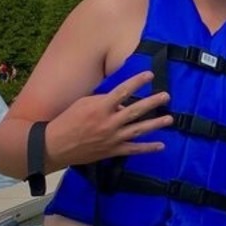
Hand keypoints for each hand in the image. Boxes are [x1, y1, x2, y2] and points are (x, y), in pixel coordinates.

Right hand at [47, 71, 172, 166]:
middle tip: (166, 96)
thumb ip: (103, 100)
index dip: (137, 82)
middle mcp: (109, 122)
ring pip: (139, 130)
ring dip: (156, 124)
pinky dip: (148, 148)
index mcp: (101, 107)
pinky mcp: (112, 151)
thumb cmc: (68, 120)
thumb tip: (122, 102)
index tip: (150, 74)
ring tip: (169, 119)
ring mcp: (112, 138)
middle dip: (153, 102)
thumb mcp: (83, 103)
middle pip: (136, 110)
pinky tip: (161, 145)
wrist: (55, 145)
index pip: (123, 91)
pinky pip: (133, 149)